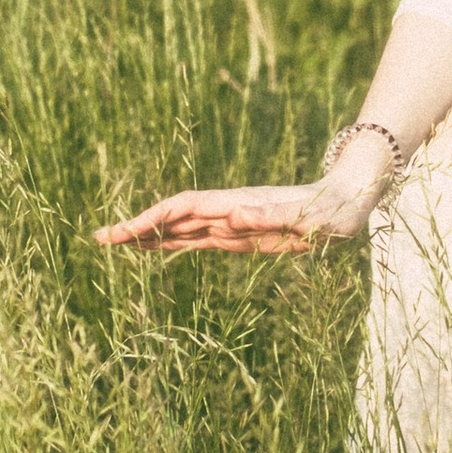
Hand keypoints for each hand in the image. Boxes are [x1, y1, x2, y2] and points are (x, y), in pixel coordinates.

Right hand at [96, 181, 354, 256]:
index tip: (124, 232)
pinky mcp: (242, 236)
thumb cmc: (336, 212)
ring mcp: (233, 223)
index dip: (152, 218)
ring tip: (114, 245)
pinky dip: (172, 245)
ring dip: (148, 236)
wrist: (351, 202)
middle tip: (100, 239)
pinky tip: (153, 250)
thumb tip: (236, 212)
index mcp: (239, 205)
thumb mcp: (313, 218)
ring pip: (180, 229)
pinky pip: (198, 241)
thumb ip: (277, 214)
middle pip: (173, 216)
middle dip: (137, 227)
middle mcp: (230, 210)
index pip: (184, 208)